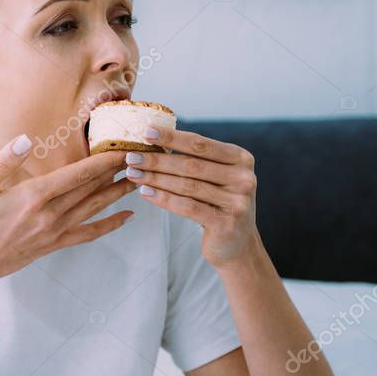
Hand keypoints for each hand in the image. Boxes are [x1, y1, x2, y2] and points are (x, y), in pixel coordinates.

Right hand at [0, 136, 135, 291]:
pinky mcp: (52, 245)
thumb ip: (3, 163)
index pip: (79, 173)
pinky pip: (88, 234)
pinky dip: (109, 225)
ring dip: (119, 193)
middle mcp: (49, 215)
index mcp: (33, 196)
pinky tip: (126, 218)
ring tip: (140, 179)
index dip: (105, 160)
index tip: (126, 147)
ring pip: (94, 208)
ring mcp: (53, 232)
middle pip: (93, 188)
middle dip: (118, 171)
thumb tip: (26, 139)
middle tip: (142, 156)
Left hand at [124, 126, 257, 268]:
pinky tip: (145, 193)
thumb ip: (196, 159)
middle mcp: (244, 177)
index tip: (146, 131)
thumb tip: (154, 139)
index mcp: (241, 158)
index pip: (201, 144)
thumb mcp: (215, 176)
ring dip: (156, 179)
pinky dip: (163, 199)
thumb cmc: (218, 203)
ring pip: (187, 186)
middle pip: (191, 165)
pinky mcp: (226, 223)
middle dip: (157, 160)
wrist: (236, 244)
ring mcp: (238, 201)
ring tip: (133, 174)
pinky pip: (187, 207)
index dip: (172, 137)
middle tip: (132, 157)